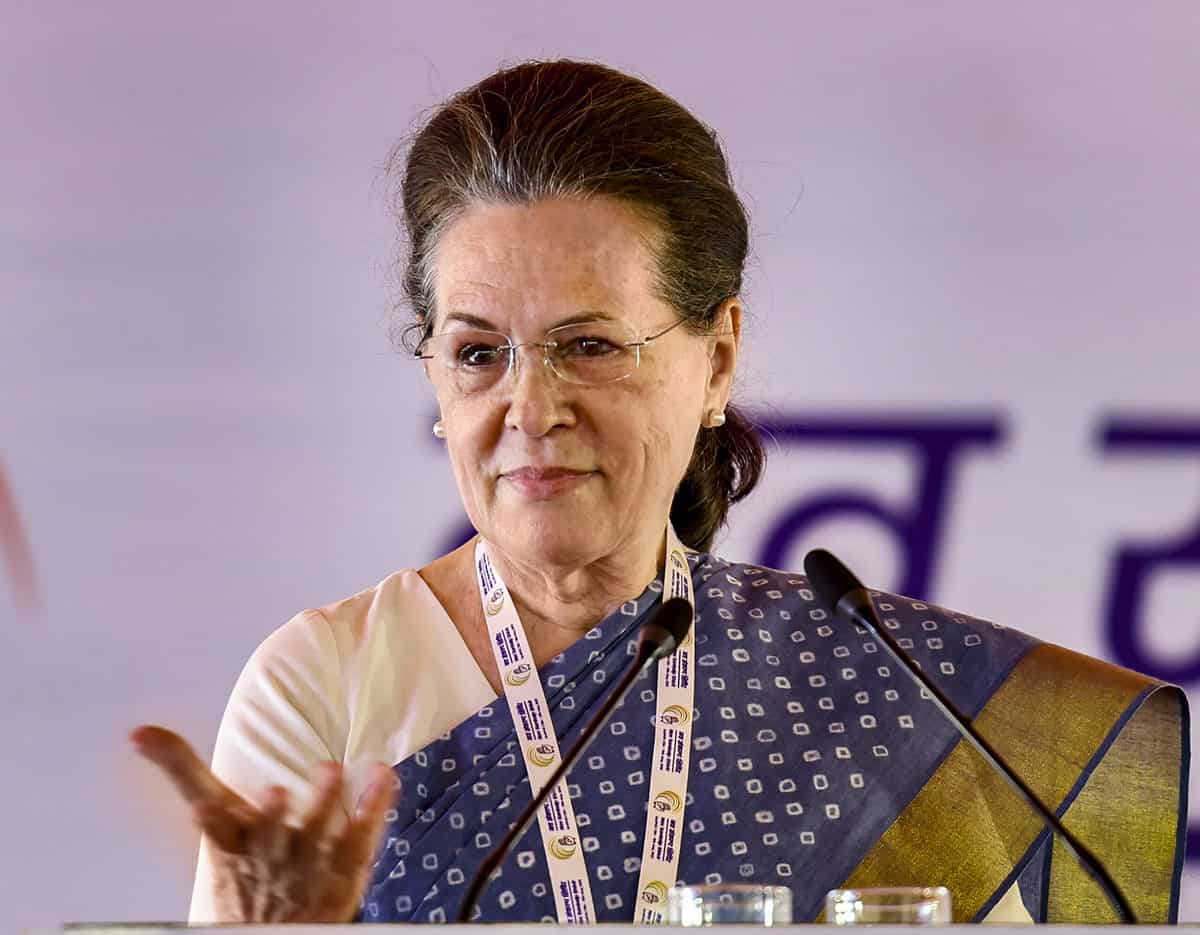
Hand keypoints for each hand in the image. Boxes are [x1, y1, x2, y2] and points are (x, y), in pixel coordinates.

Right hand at [131, 725, 396, 922]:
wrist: (279, 928)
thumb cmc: (247, 864)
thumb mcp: (215, 821)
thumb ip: (184, 771)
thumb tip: (139, 732)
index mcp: (232, 843)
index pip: (213, 825)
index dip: (210, 822)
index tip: (202, 809)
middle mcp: (269, 853)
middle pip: (270, 832)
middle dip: (271, 815)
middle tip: (274, 790)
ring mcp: (310, 862)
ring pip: (317, 833)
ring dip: (322, 801)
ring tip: (328, 770)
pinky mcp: (346, 867)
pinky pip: (364, 833)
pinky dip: (375, 805)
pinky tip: (383, 776)